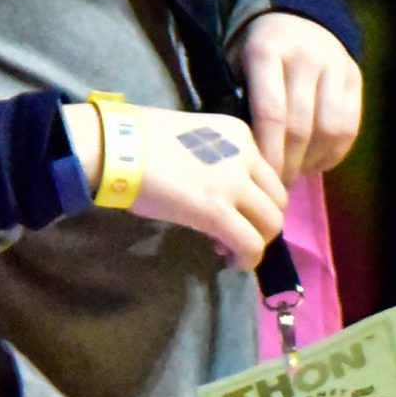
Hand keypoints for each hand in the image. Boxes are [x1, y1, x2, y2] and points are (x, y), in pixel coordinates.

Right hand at [65, 102, 286, 268]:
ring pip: (272, 223)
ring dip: (256, 241)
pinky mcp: (217, 211)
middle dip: (261, 222)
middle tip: (235, 234)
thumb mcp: (194, 138)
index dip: (256, 199)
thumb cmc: (140, 140)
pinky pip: (251, 244)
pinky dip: (248, 260)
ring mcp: (234, 183)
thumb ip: (216, 160)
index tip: (236, 212)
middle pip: (278, 199)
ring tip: (230, 250)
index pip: (268, 174)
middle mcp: (246, 155)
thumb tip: (217, 192)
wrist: (117, 145)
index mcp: (240, 134)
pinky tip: (231, 263)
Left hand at [233, 10, 363, 182]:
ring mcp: (334, 64)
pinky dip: (335, 152)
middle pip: (301, 125)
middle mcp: (305, 55)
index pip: (271, 113)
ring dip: (313, 161)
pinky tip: (317, 162)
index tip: (262, 179)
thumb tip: (243, 158)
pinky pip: (350, 124)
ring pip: (330, 127)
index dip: (269, 153)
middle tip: (277, 187)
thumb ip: (237, 103)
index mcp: (267, 51)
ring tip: (297, 174)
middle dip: (289, 164)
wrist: (294, 14)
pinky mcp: (354, 75)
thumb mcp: (235, 65)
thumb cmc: (255, 52)